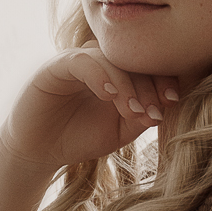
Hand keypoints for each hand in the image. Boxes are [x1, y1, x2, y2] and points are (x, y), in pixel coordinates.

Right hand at [0, 49, 179, 174]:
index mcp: (118, 72)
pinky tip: (109, 96)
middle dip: (148, 85)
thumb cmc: (79, 138)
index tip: (172, 101)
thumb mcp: (119, 131)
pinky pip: (81, 61)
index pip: (146, 65)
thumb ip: (141, 117)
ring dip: (126, 84)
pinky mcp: (55, 66)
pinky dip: (99, 76)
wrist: (39, 151)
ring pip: (109, 59)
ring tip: (132, 110)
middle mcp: (99, 61)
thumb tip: (165, 106)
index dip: (162, 79)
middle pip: (131, 59)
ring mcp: (77, 60)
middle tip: (154, 110)